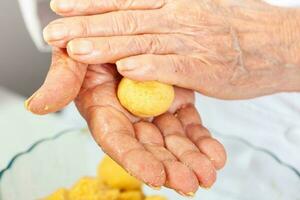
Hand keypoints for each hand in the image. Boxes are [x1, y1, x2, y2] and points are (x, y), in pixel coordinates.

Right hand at [26, 48, 225, 194]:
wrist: (117, 34)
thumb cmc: (90, 47)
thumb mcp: (71, 58)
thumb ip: (60, 82)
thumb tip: (37, 106)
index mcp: (104, 112)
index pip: (118, 142)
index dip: (135, 160)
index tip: (156, 177)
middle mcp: (130, 117)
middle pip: (150, 148)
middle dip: (170, 167)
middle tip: (191, 183)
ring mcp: (155, 110)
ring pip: (174, 140)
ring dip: (191, 158)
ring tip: (209, 173)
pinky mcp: (175, 101)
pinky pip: (190, 124)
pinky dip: (203, 139)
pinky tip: (216, 153)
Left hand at [45, 0, 299, 98]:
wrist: (277, 43)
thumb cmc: (237, 29)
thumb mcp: (199, 11)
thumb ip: (167, 16)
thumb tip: (140, 22)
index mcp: (175, 4)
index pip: (125, 1)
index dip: (92, 3)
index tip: (62, 4)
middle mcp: (178, 18)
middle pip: (125, 20)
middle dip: (86, 24)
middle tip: (54, 32)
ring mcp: (191, 42)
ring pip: (141, 41)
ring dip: (107, 45)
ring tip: (75, 49)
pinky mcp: (204, 68)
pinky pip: (170, 66)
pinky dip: (147, 67)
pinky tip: (125, 68)